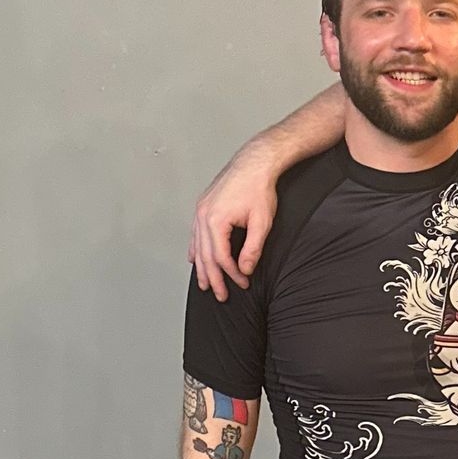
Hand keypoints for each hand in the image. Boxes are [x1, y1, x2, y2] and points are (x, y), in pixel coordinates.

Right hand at [191, 138, 284, 300]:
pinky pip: (196, 233)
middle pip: (206, 256)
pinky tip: (195, 259)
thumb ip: (253, 249)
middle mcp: (203, 216)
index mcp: (215, 220)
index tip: (242, 283)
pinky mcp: (204, 206)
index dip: (232, 274)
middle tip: (220, 295)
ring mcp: (201, 210)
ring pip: (198, 246)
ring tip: (205, 284)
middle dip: (213, 278)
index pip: (221, 257)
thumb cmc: (258, 188)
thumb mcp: (261, 222)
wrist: (254, 163)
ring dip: (202, 267)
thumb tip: (245, 269)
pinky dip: (196, 249)